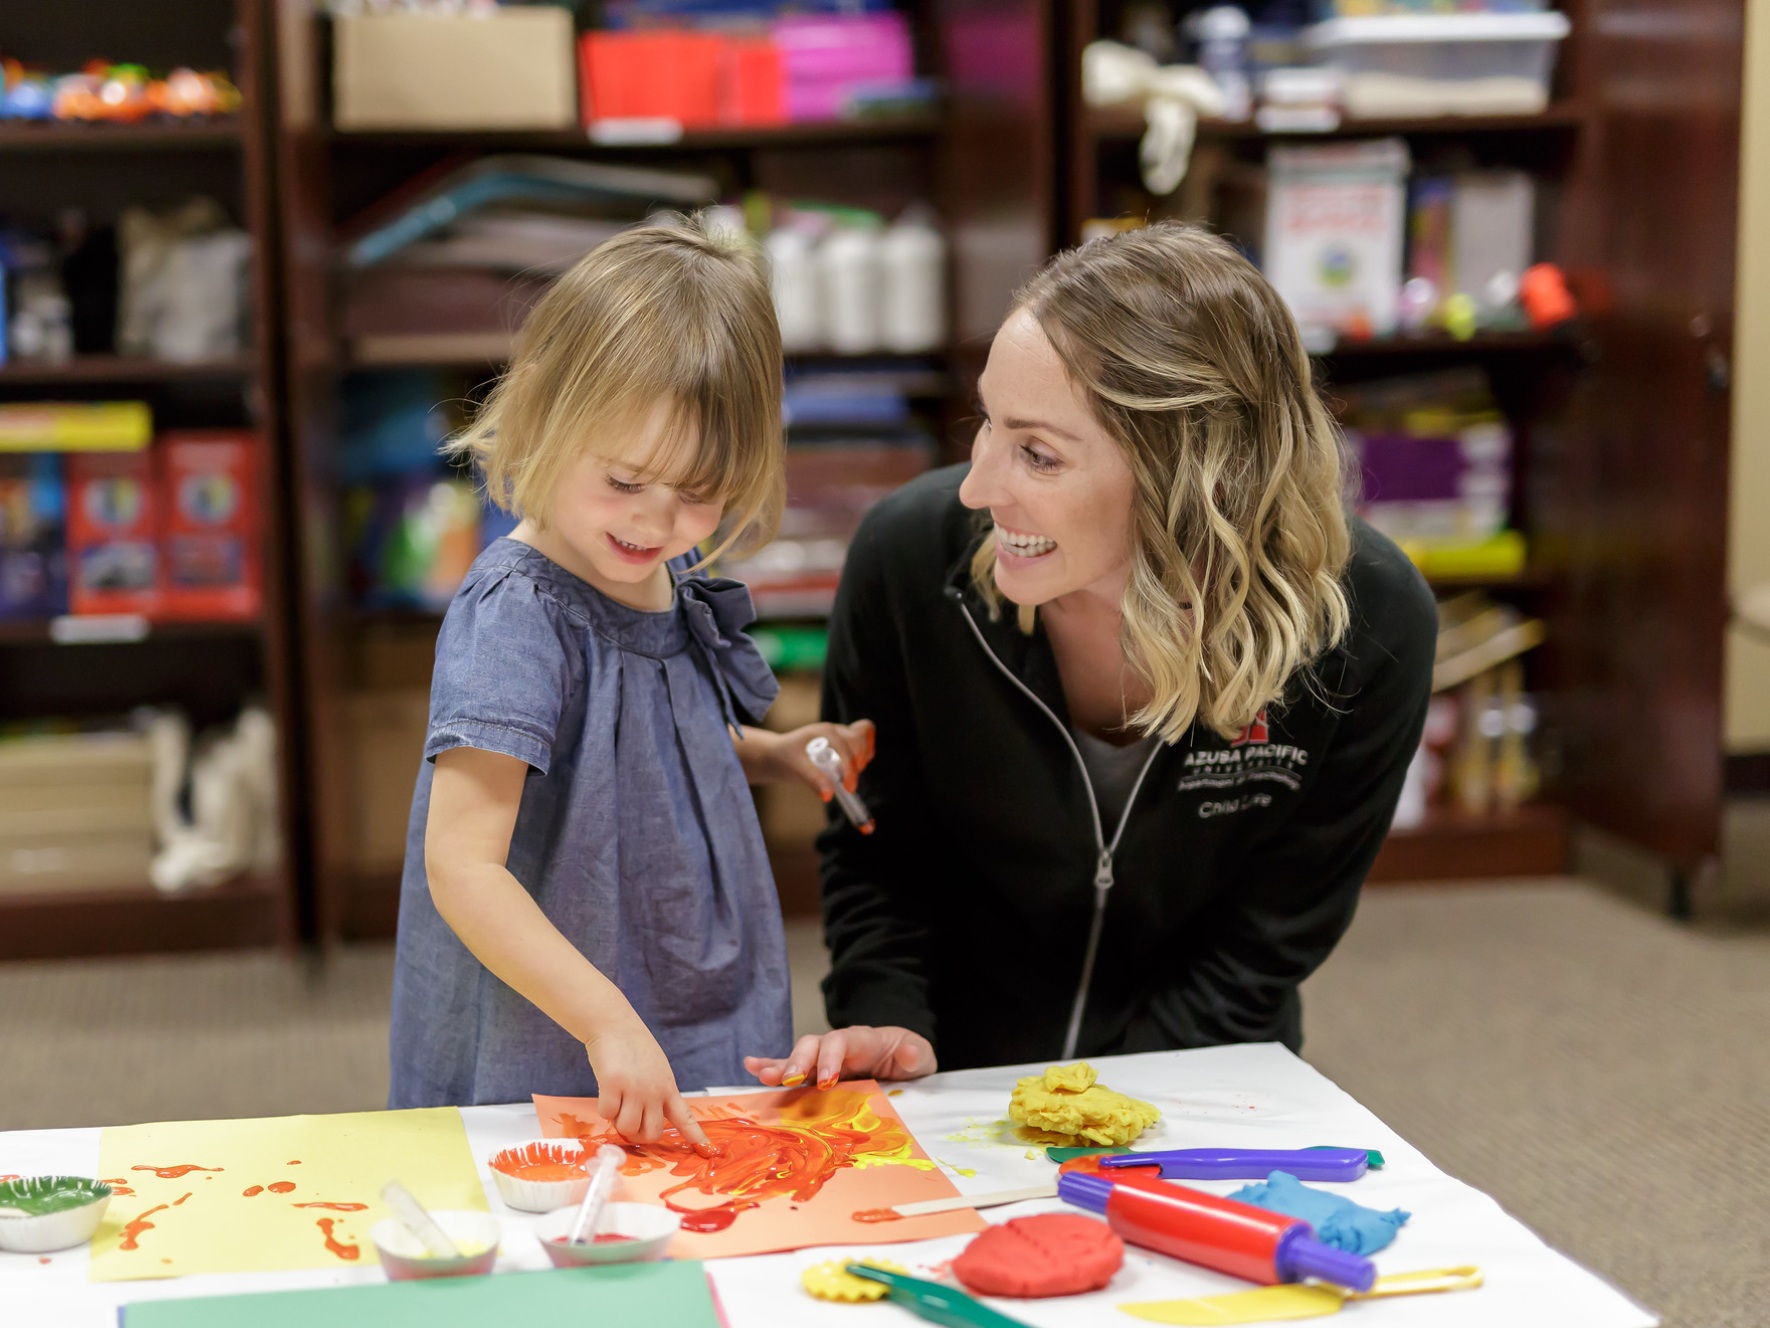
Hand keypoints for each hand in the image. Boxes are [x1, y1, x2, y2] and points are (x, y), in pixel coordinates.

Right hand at [585, 1014, 713, 1154]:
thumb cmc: (635, 1049)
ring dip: (618, 1121)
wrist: (615, 1025)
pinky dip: (604, 1108)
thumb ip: (658, 1094)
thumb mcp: (658, 1070)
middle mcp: (654, 1091)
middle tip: (628, 1119)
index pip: (685, 1117)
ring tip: (617, 1100)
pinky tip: (607, 1090)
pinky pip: (607, 1114)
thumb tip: (647, 1120)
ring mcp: (635, 1088)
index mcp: (668, 1088)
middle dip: (637, 1134)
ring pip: (627, 1129)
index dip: (695, 1135)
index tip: (707, 1148)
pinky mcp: (613, 1084)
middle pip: (650, 1134)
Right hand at [744, 1026, 935, 1088]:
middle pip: (813, 1045)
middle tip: (790, 1081)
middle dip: (799, 1061)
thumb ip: (914, 1054)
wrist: (902, 1059)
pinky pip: (790, 1069)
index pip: (842, 1042)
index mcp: (862, 1040)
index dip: (831, 1058)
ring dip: (779, 1066)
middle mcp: (837, 1046)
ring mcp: (823, 1059)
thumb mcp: (920, 1056)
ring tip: (761, 1075)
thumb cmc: (908, 1057)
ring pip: (797, 1057)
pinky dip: (770, 1066)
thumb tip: (907, 1053)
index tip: (827, 1080)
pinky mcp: (815, 1072)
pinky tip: (750, 1067)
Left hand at [756, 720, 876, 800]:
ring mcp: (839, 731)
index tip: (849, 788)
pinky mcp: (843, 738)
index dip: (849, 769)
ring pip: (863, 733)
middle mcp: (833, 729)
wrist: (778, 754)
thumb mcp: (797, 770)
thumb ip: (813, 781)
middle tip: (847, 782)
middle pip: (859, 737)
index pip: (845, 748)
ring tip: (852, 772)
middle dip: (857, 761)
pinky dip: (865, 749)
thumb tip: (829, 795)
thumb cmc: (787, 760)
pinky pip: (863, 734)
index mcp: (822, 733)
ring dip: (863, 754)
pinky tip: (856, 765)